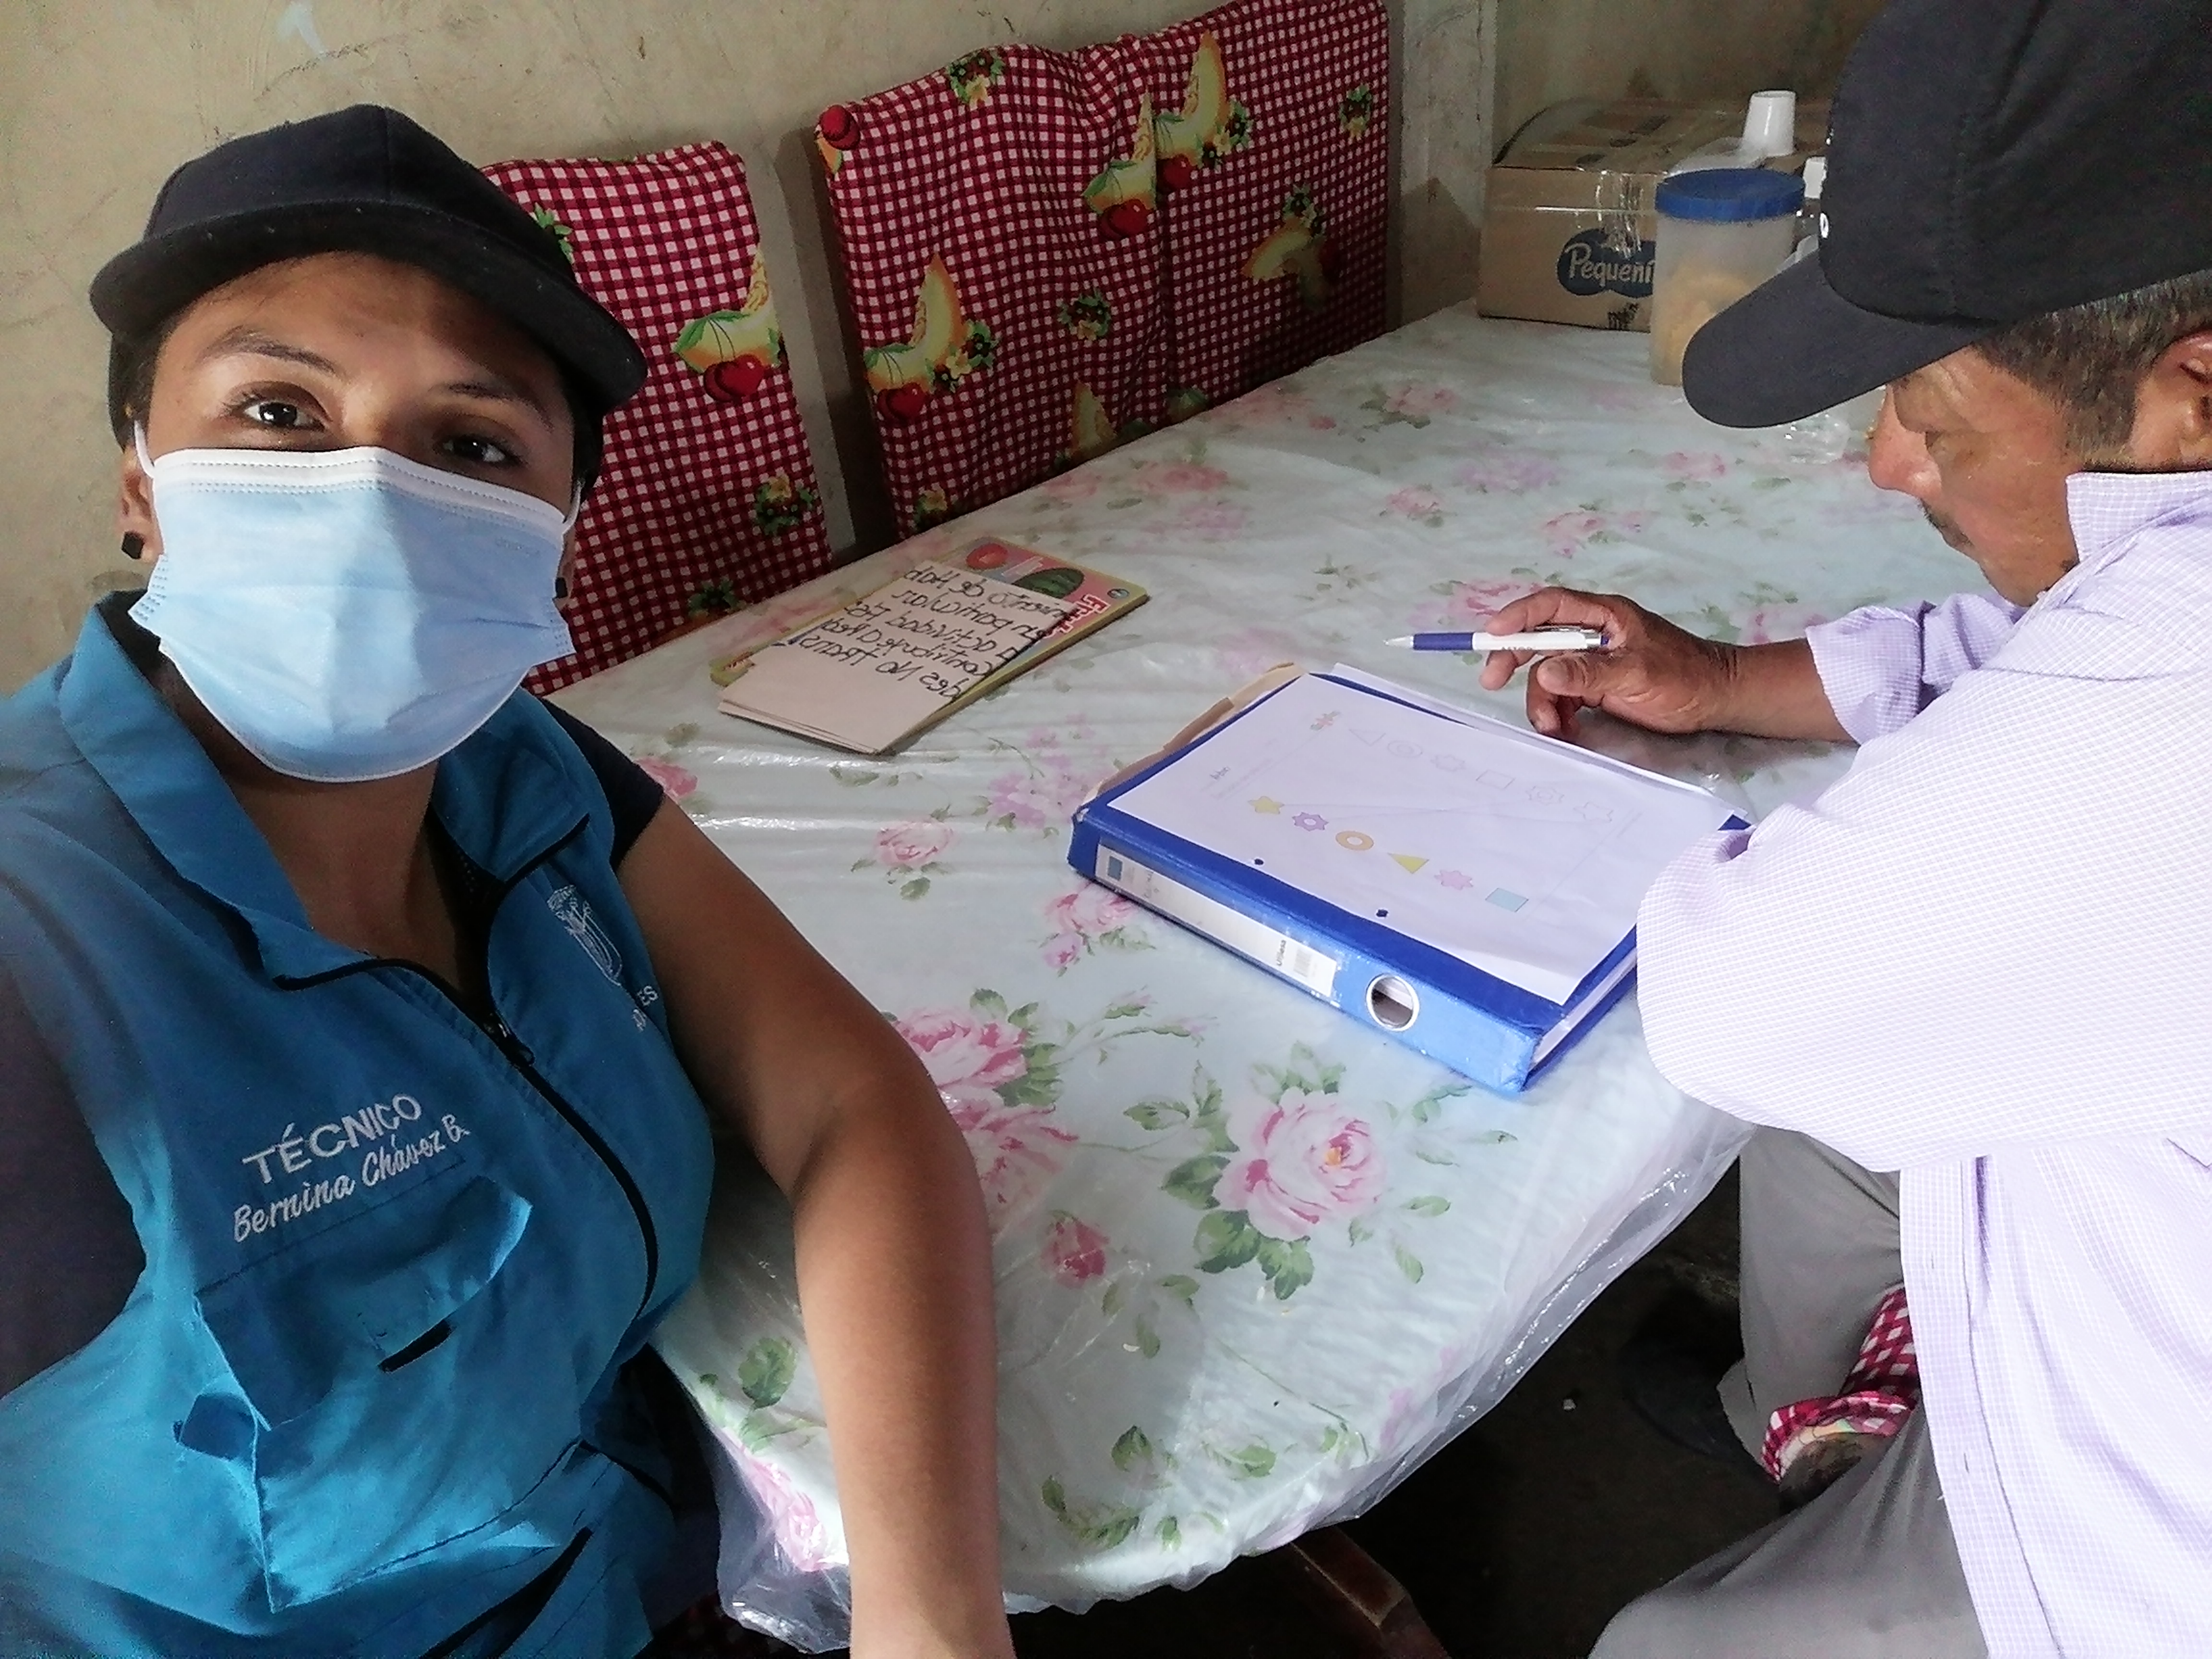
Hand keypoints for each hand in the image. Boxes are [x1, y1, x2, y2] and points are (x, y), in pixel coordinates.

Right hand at [1477, 588, 1738, 737]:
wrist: (1716, 699)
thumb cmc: (1684, 677)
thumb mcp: (1637, 673)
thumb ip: (1589, 672)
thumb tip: (1544, 672)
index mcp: (1604, 616)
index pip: (1551, 606)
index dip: (1517, 617)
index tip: (1492, 635)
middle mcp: (1593, 634)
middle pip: (1539, 638)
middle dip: (1514, 659)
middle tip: (1491, 680)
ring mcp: (1593, 661)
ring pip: (1548, 675)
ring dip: (1542, 700)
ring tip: (1551, 726)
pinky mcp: (1596, 686)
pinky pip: (1562, 696)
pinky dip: (1557, 713)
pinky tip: (1563, 728)